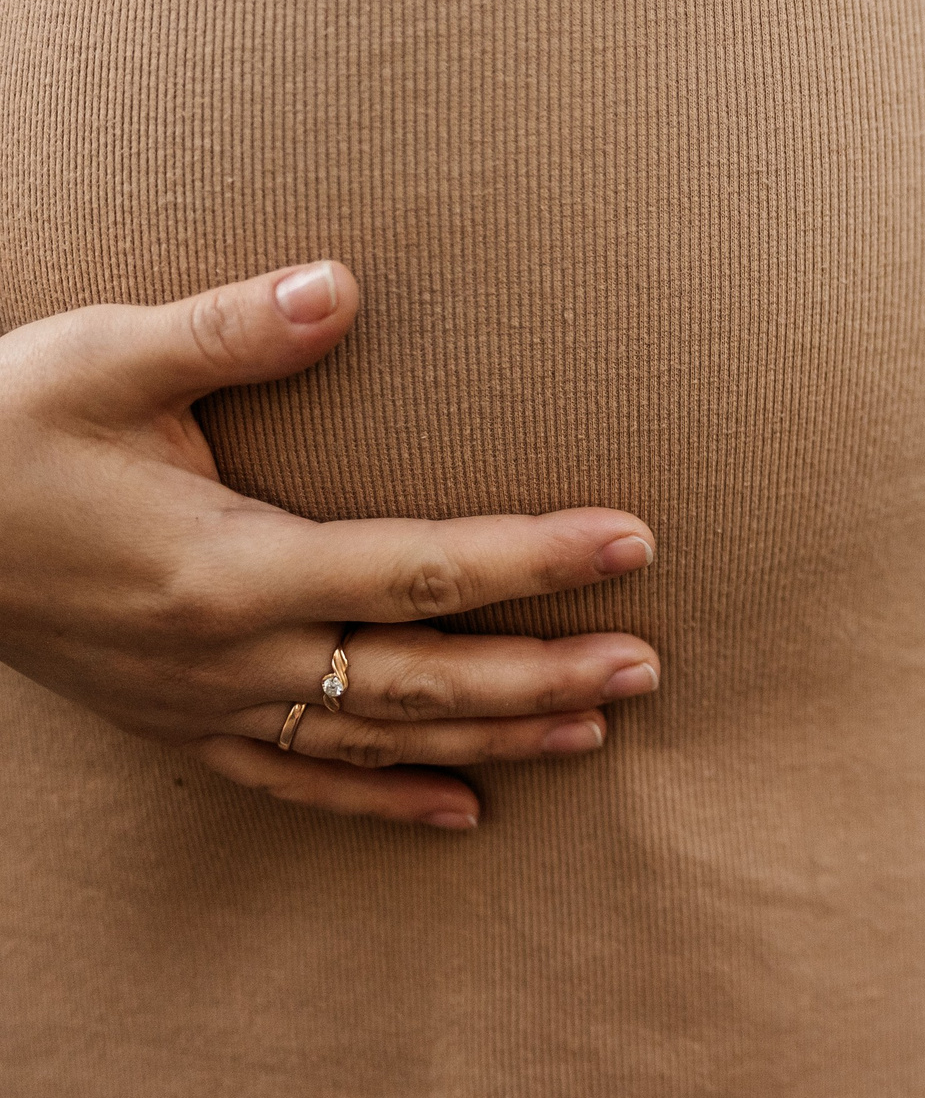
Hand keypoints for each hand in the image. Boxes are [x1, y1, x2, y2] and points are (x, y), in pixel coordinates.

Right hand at [0, 261, 661, 830]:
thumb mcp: (100, 358)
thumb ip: (229, 328)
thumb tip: (340, 285)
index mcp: (227, 568)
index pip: (421, 568)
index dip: (536, 558)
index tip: (634, 541)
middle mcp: (228, 655)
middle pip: (422, 676)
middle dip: (544, 674)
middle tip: (651, 666)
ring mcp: (203, 704)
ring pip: (377, 737)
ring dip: (493, 738)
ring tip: (599, 729)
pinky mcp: (177, 725)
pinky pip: (295, 780)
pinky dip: (382, 800)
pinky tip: (463, 812)